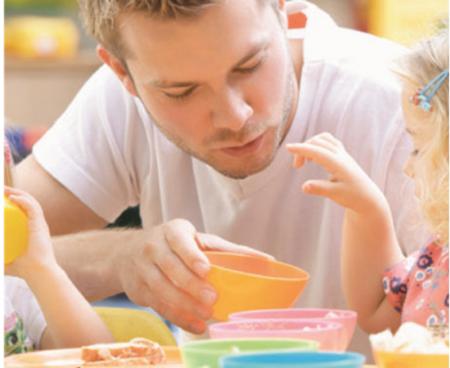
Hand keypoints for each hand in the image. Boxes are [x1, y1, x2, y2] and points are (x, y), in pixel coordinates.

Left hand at [5, 186, 57, 278]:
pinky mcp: (40, 225)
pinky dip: (23, 200)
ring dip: (18, 193)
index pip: (25, 210)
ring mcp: (40, 224)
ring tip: (5, 190)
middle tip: (2, 190)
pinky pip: (33, 208)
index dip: (15, 201)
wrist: (38, 273)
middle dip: (14, 193)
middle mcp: (38, 224)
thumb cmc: (25, 270)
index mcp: (33, 229)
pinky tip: (13, 197)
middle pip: (28, 202)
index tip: (2, 199)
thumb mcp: (6, 262)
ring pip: (31, 202)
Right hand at [114, 218, 272, 333]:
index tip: (206, 270)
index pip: (180, 242)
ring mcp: (142, 270)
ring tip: (206, 314)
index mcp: (171, 232)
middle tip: (212, 299)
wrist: (127, 253)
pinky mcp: (139, 290)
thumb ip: (226, 249)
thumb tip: (267, 259)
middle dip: (191, 285)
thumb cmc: (174, 244)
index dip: (192, 256)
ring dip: (185, 305)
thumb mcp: (195, 238)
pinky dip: (178, 317)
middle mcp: (153, 248)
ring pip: (163, 289)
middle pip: (171, 268)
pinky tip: (195, 325)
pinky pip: (158, 306)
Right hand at [286, 133, 387, 213]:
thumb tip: (303, 187)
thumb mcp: (336, 195)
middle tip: (296, 167)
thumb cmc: (353, 197)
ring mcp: (343, 154)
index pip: (317, 151)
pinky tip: (314, 157)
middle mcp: (341, 156)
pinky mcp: (343, 155)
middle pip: (317, 143)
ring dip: (310, 145)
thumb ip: (319, 189)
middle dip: (303, 150)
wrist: (369, 198)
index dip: (302, 149)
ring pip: (323, 139)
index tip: (288, 147)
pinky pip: (328, 141)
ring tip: (305, 161)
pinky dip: (317, 144)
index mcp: (339, 164)